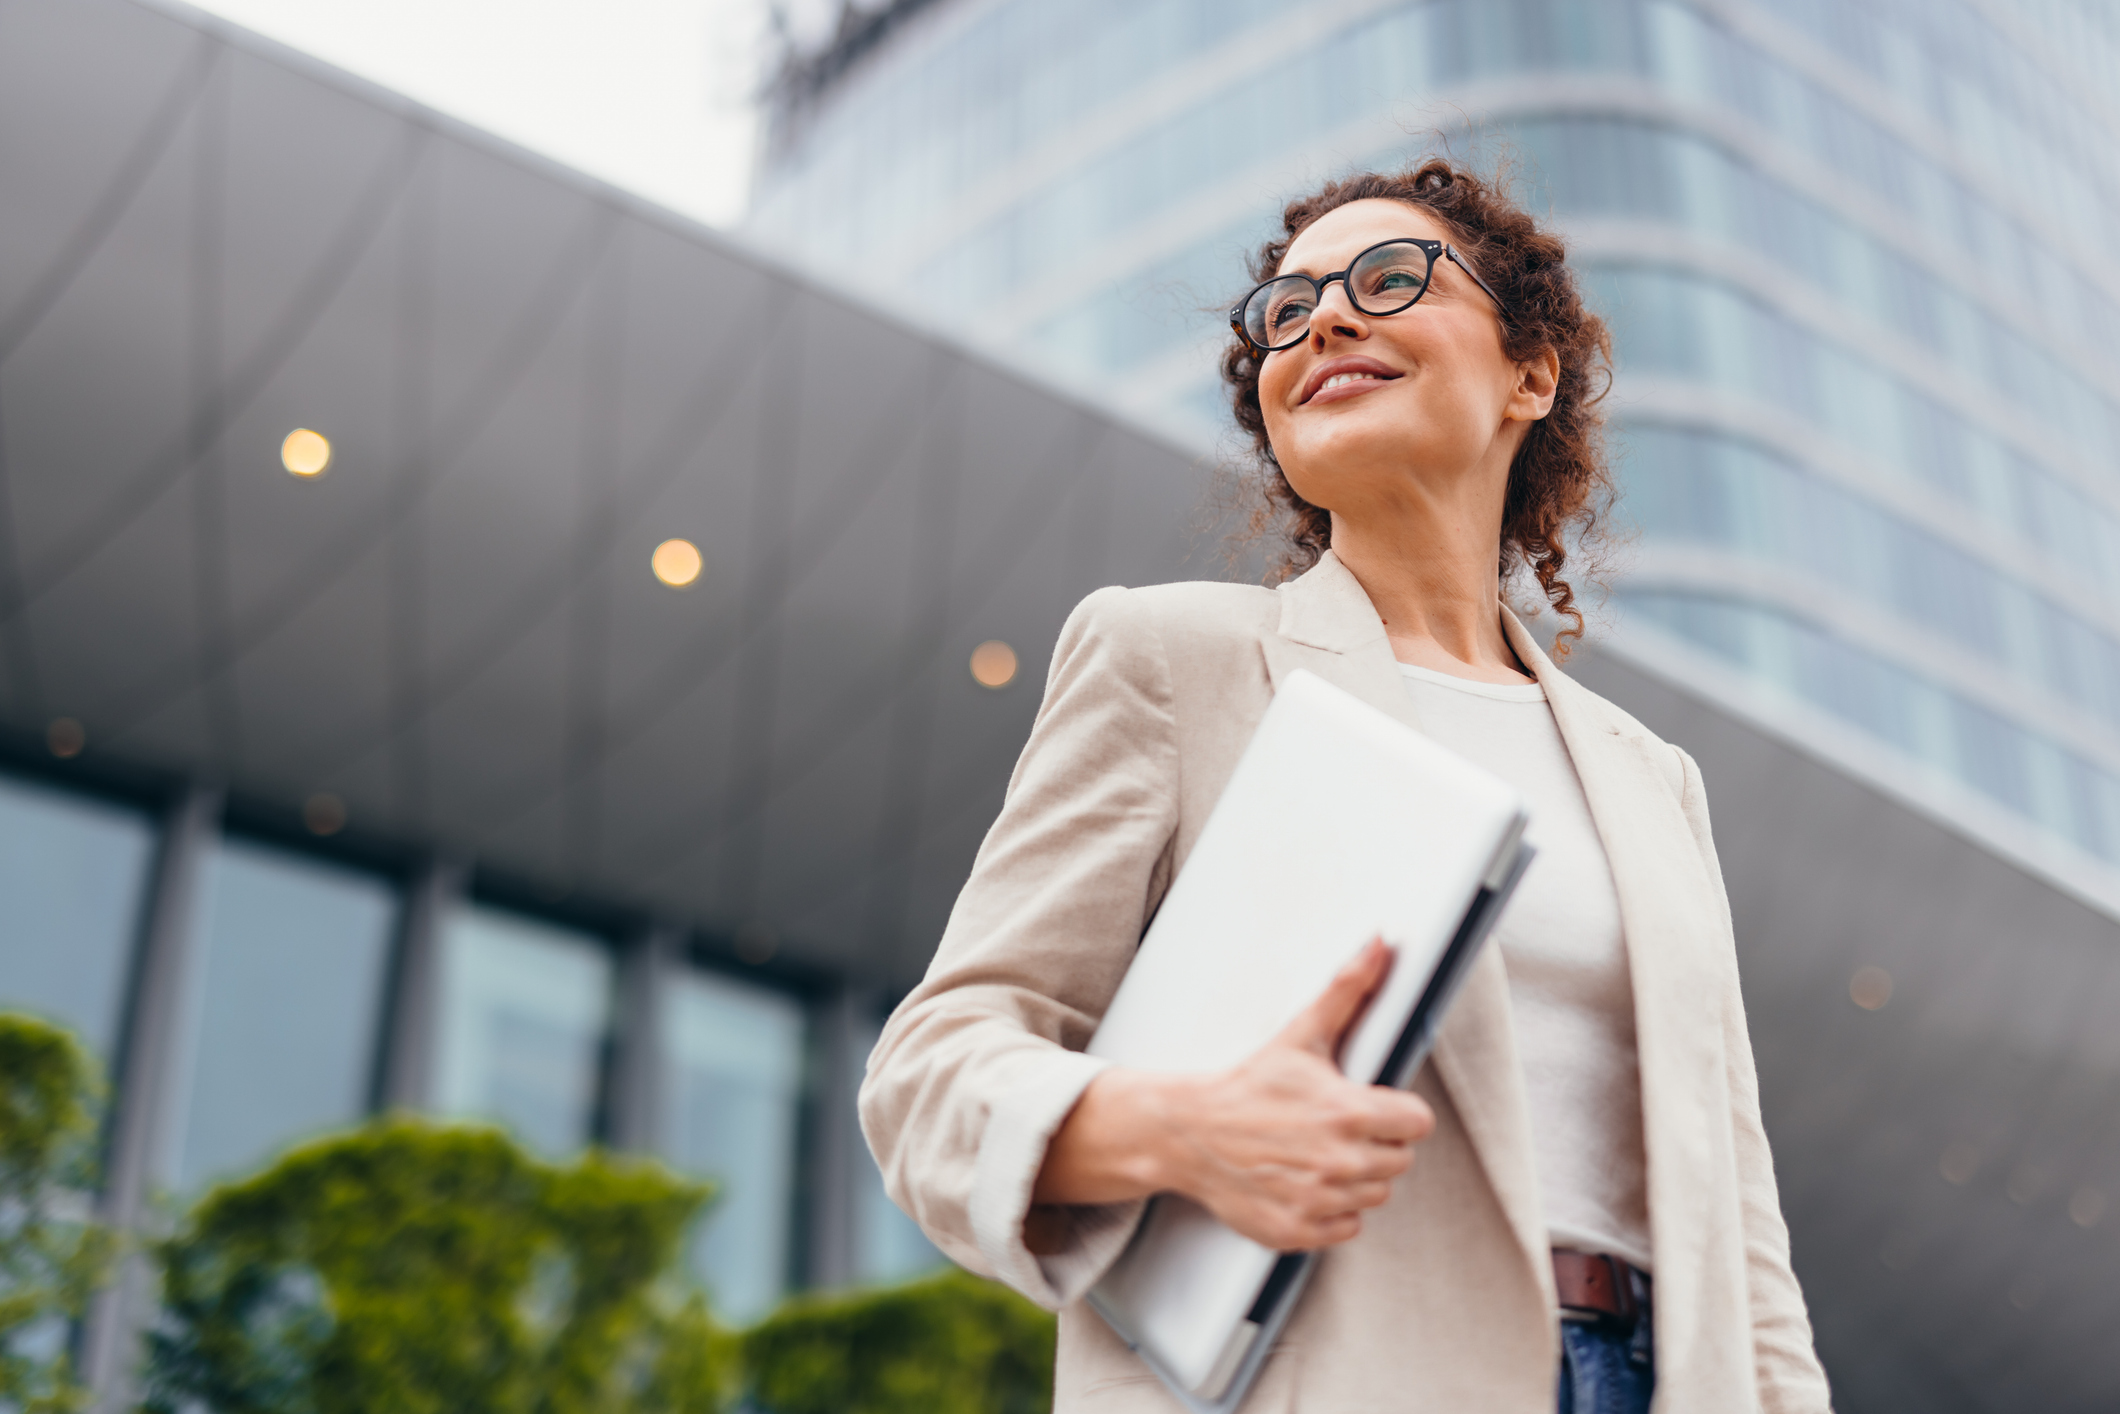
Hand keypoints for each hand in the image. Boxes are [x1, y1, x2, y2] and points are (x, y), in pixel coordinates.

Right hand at [1165, 938, 1435, 1248]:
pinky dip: (1330, 1211)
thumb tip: (1379, 945)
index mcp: (1348, 1113)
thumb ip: (1349, 990)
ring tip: (1317, 1152)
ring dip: (1354, 1178)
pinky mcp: (1298, 1231)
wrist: (1189, 1132)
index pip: (1418, 1123)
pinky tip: (1304, 1182)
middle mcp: (1339, 1162)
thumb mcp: (1301, 1035)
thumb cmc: (1249, 1084)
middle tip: (1335, 1127)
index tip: (1371, 1107)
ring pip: (1375, 1195)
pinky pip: (1346, 1227)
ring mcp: (1319, 1201)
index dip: (1397, 1113)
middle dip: (1375, 1144)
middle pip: (1399, 1162)